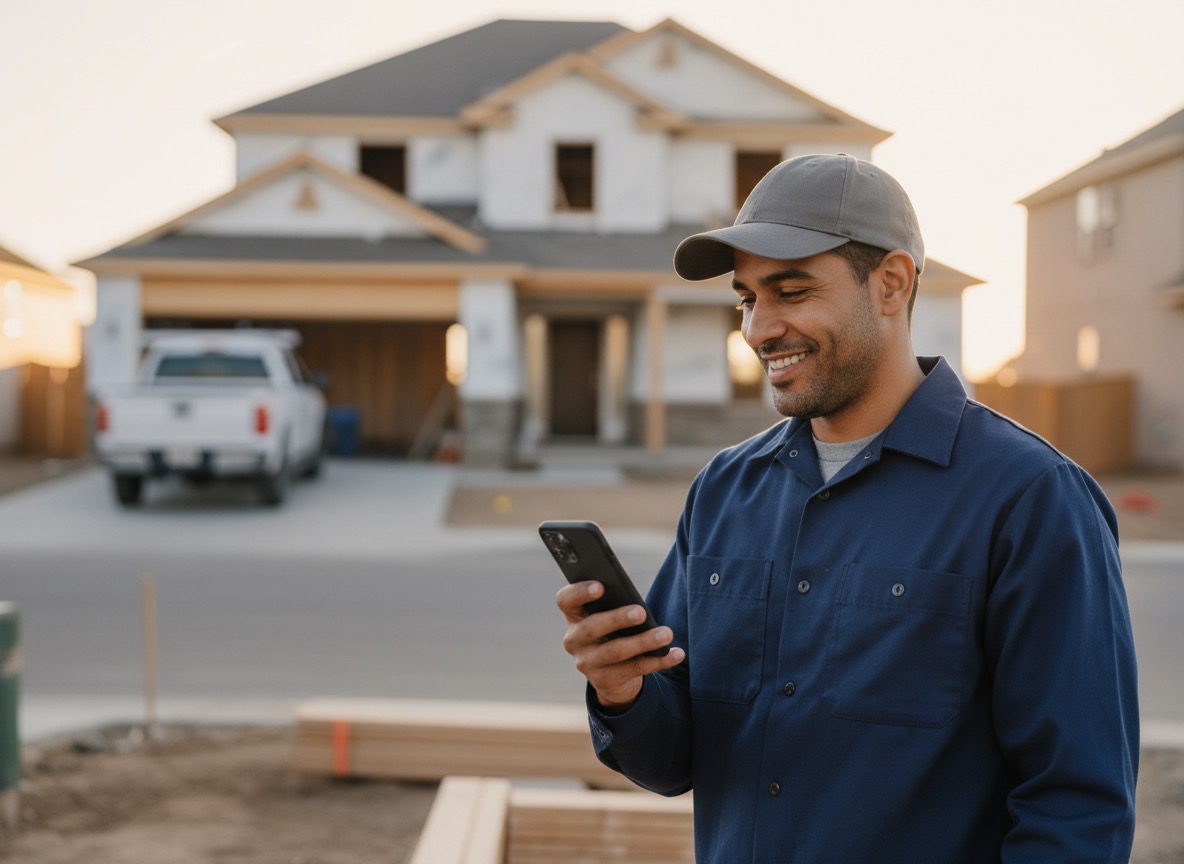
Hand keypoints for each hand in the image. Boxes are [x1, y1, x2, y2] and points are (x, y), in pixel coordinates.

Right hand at [557, 580, 684, 709]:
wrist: (611, 673)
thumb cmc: (614, 631)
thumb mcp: (609, 616)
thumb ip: (616, 604)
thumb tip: (637, 602)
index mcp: (574, 616)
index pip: (566, 600)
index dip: (580, 592)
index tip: (601, 586)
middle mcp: (574, 640)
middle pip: (592, 627)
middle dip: (617, 619)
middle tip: (641, 612)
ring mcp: (587, 663)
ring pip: (615, 651)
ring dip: (643, 642)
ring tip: (666, 634)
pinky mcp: (604, 682)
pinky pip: (634, 670)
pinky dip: (658, 661)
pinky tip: (676, 653)